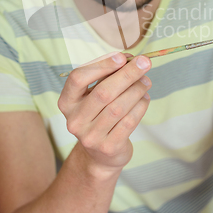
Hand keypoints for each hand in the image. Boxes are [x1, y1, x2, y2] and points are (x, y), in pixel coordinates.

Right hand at [58, 53, 151, 173]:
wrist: (100, 154)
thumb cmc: (99, 115)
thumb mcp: (94, 95)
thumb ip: (107, 76)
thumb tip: (130, 59)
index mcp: (67, 102)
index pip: (78, 78)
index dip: (101, 65)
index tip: (122, 57)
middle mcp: (75, 120)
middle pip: (103, 92)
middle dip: (127, 74)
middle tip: (145, 62)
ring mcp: (90, 136)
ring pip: (118, 107)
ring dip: (137, 89)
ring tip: (146, 81)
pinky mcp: (108, 147)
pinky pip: (129, 122)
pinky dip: (140, 106)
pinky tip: (145, 98)